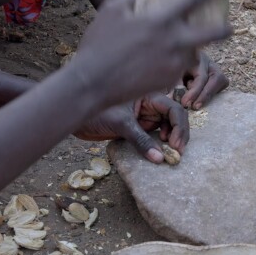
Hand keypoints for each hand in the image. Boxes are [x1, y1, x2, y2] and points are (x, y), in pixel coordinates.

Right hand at [72, 0, 231, 108]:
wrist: (92, 83)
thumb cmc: (98, 44)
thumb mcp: (111, 10)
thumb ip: (129, 0)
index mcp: (162, 20)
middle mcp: (175, 43)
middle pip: (213, 35)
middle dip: (225, 30)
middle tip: (230, 28)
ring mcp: (174, 65)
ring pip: (192, 54)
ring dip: (188, 49)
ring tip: (171, 47)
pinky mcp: (169, 82)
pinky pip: (176, 69)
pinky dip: (170, 64)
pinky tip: (152, 64)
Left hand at [74, 94, 188, 162]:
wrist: (76, 118)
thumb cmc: (96, 112)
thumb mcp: (121, 124)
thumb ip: (141, 140)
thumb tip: (160, 158)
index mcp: (148, 95)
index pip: (173, 109)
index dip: (178, 126)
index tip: (174, 144)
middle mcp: (150, 105)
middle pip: (175, 118)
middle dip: (179, 134)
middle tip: (177, 152)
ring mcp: (144, 116)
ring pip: (167, 127)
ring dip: (171, 139)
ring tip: (169, 152)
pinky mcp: (138, 127)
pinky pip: (154, 135)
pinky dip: (159, 144)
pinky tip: (159, 152)